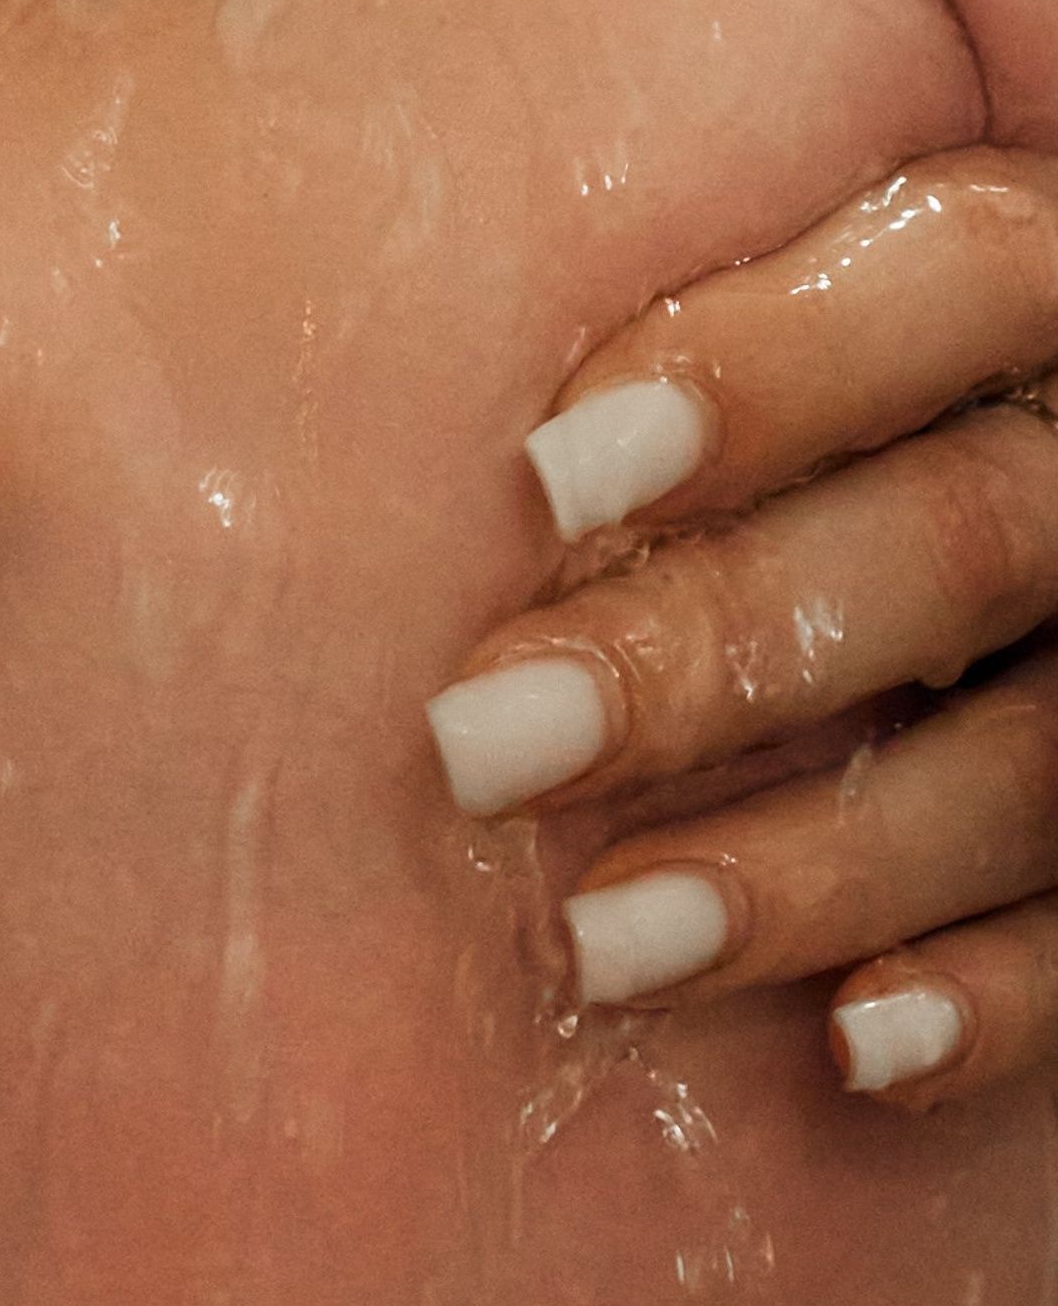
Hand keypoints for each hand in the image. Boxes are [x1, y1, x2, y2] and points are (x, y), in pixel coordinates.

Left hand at [427, 148, 1057, 1109]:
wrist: (942, 489)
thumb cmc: (774, 387)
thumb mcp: (774, 272)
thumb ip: (653, 258)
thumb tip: (318, 281)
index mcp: (1026, 283)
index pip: (955, 268)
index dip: (765, 369)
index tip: (541, 479)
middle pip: (967, 536)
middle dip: (716, 647)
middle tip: (476, 740)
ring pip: (1038, 756)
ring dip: (814, 859)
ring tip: (599, 939)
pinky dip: (996, 994)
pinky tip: (851, 1046)